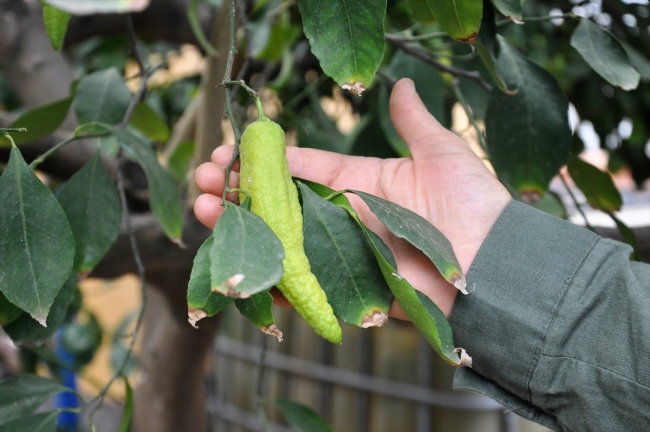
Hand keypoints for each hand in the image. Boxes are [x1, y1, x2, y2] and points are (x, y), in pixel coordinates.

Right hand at [194, 78, 510, 317]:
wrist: (495, 265)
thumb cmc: (473, 205)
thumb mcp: (442, 153)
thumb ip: (414, 121)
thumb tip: (402, 84)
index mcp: (360, 183)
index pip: (301, 167)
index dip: (265, 159)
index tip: (230, 149)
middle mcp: (344, 217)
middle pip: (279, 203)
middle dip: (236, 190)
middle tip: (200, 179)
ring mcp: (341, 253)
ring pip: (278, 239)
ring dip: (237, 226)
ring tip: (201, 208)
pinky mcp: (345, 287)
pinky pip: (298, 283)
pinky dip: (265, 274)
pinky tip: (231, 258)